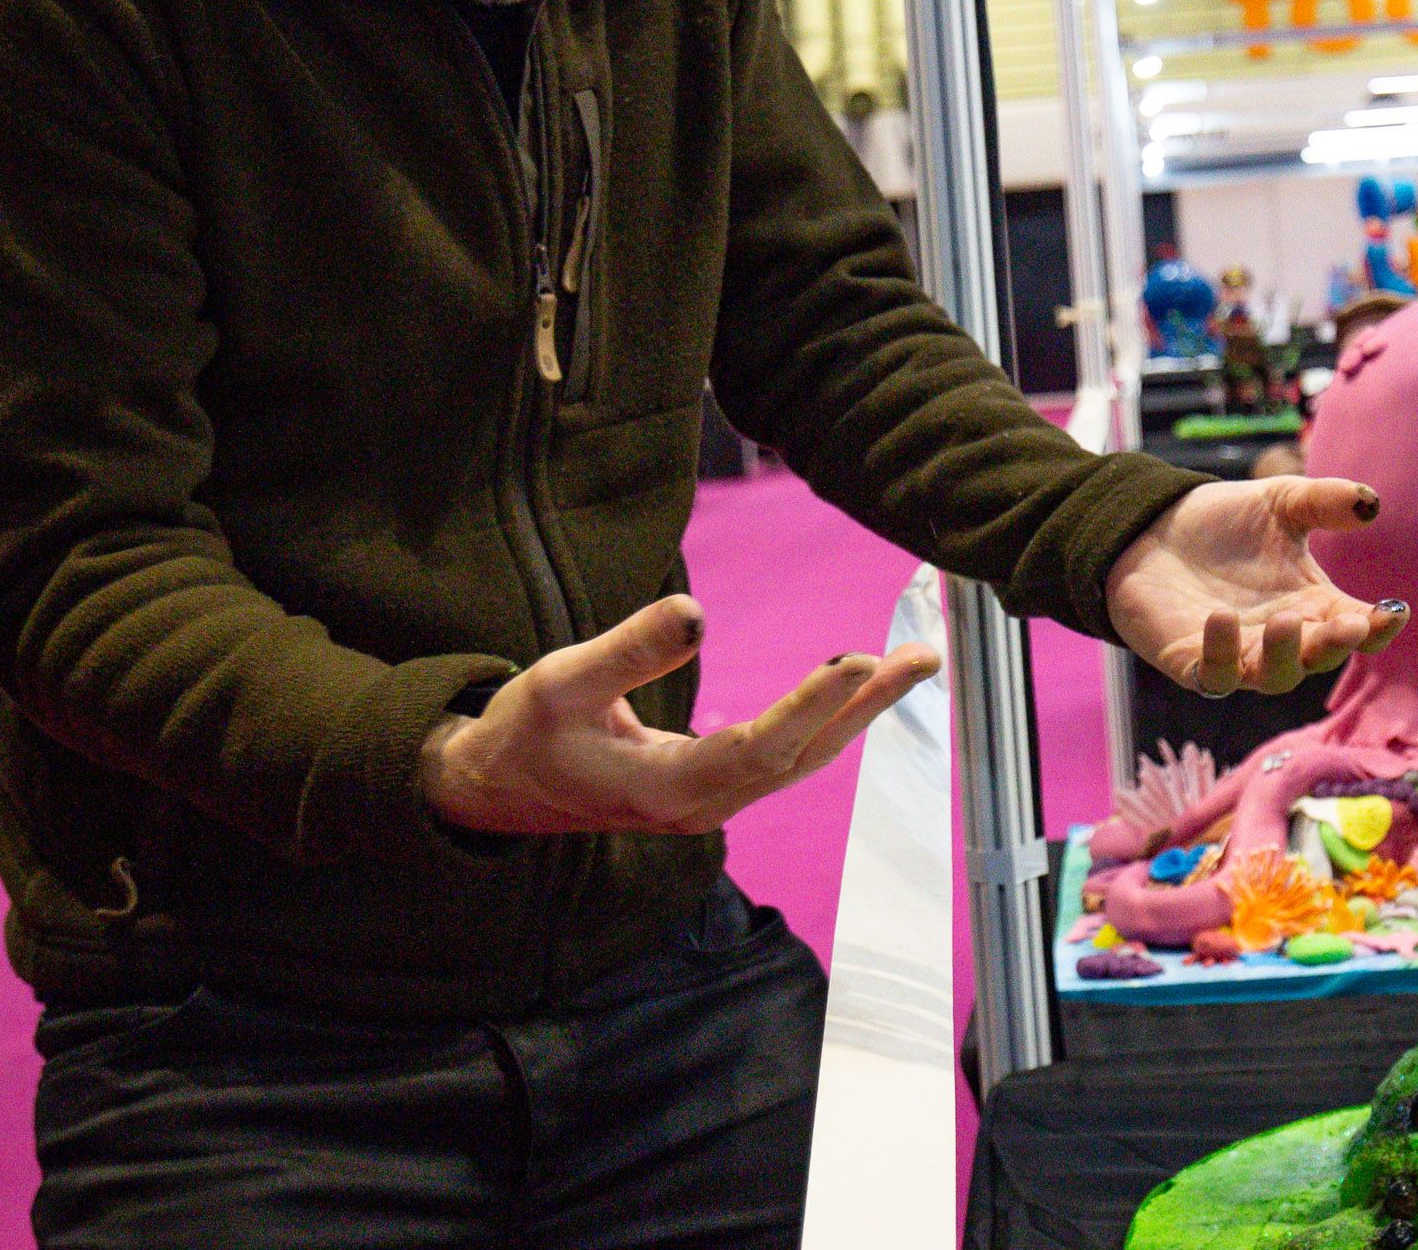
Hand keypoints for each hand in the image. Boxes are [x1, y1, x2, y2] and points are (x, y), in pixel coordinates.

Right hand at [419, 595, 937, 836]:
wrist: (497, 790)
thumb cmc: (524, 734)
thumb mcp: (560, 682)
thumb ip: (628, 650)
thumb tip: (695, 613)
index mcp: (664, 789)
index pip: (758, 748)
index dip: (809, 705)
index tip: (855, 658)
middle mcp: (700, 805)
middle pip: (802, 756)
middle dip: (864, 705)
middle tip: (920, 655)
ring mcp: (710, 801)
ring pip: (801, 758)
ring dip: (857, 711)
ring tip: (910, 662)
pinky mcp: (711, 787)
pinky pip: (784, 756)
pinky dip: (826, 719)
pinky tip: (857, 687)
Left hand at [1105, 477, 1410, 695]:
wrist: (1153, 527)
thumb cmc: (1225, 522)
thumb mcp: (1281, 502)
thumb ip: (1325, 501)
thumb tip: (1370, 503)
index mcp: (1313, 605)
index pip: (1358, 628)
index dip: (1380, 626)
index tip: (1395, 610)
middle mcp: (1282, 638)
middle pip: (1320, 658)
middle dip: (1336, 645)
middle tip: (1348, 625)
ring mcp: (1239, 655)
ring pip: (1273, 676)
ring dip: (1284, 655)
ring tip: (1285, 621)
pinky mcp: (1192, 662)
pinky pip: (1212, 675)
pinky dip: (1219, 654)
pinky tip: (1221, 616)